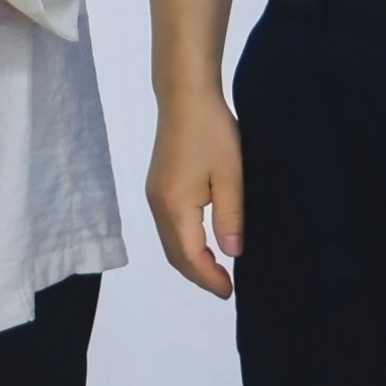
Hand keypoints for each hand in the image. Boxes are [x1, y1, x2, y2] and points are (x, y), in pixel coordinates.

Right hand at [146, 88, 245, 296]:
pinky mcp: (158, 185)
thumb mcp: (230, 175)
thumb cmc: (212, 132)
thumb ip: (230, 217)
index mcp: (175, 206)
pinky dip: (184, 244)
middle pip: (174, 255)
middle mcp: (158, 205)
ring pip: (169, 242)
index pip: (190, 257)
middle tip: (225, 287)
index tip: (230, 291)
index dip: (209, 278)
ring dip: (190, 260)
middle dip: (198, 275)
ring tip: (217, 270)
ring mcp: (154, 194)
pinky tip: (202, 242)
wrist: (185, 95)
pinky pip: (168, 227)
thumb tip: (231, 253)